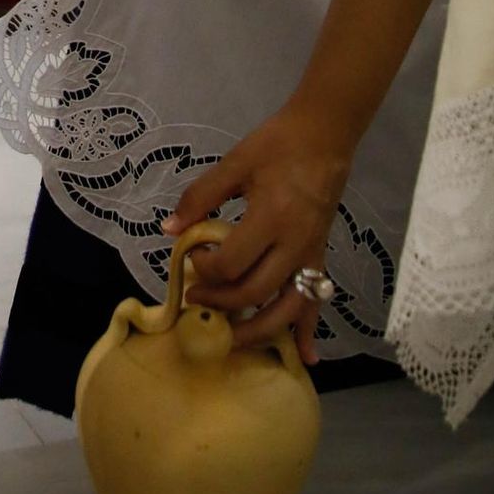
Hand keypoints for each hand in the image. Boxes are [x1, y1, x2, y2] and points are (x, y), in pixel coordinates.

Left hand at [163, 102, 352, 361]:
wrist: (324, 136)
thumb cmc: (276, 146)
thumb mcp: (234, 164)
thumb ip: (200, 198)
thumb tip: (169, 231)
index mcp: (270, 219)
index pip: (231, 263)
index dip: (204, 268)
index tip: (191, 254)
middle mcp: (294, 245)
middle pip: (255, 293)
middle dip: (220, 303)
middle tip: (195, 297)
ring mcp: (310, 255)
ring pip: (286, 309)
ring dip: (258, 331)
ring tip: (230, 341)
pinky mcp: (320, 256)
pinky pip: (315, 301)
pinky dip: (309, 330)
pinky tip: (307, 357)